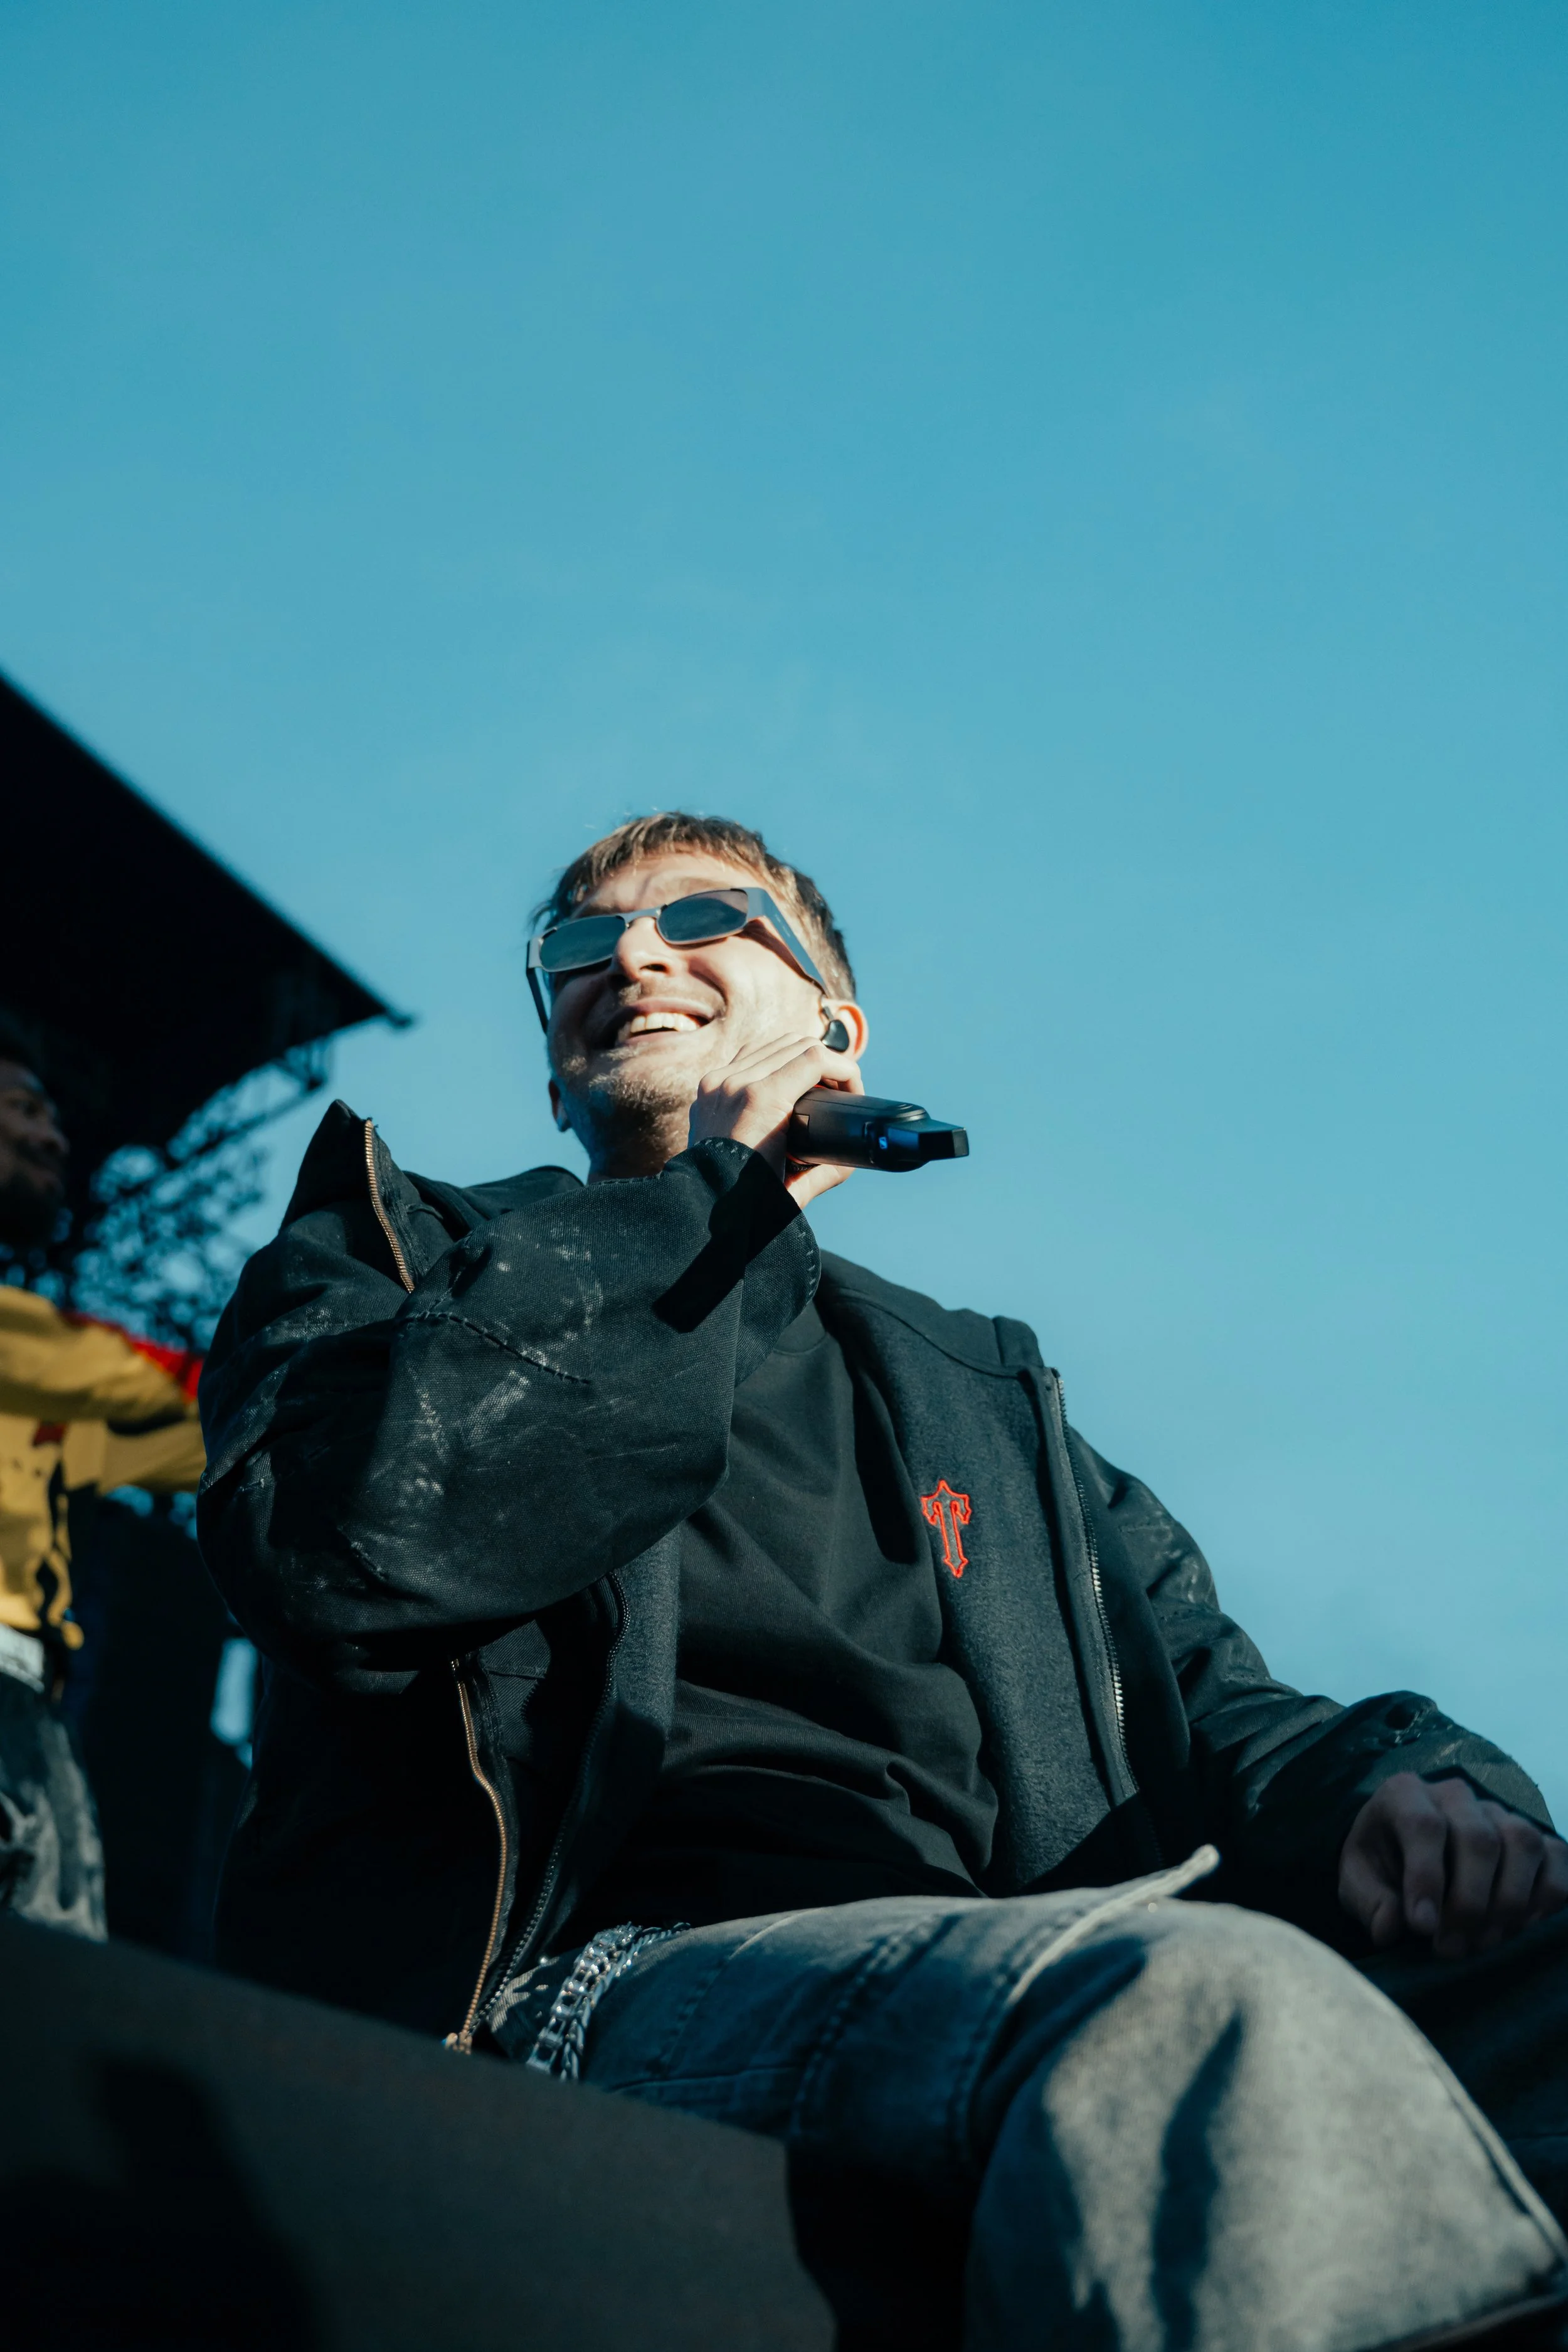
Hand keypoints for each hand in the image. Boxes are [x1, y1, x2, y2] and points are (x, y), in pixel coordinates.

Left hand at [688, 1028, 863, 1208]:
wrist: (701, 1208)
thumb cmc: (748, 1204)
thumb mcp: (798, 1188)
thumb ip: (832, 1170)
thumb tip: (851, 1156)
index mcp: (761, 1100)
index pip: (814, 1058)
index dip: (845, 1070)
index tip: (854, 1091)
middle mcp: (736, 1083)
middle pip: (796, 1045)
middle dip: (828, 1061)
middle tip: (841, 1089)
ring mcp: (718, 1081)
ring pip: (772, 1045)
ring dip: (800, 1056)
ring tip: (817, 1082)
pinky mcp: (708, 1085)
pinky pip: (748, 1056)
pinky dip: (773, 1060)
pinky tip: (786, 1078)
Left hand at [1338, 1771, 1567, 1957]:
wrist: (1405, 1859)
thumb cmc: (1380, 1869)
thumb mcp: (1357, 1883)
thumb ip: (1369, 1902)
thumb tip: (1391, 1927)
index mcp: (1404, 1794)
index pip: (1424, 1825)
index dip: (1426, 1878)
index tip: (1422, 1927)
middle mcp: (1455, 1795)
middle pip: (1479, 1839)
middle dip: (1469, 1903)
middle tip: (1450, 1949)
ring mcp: (1499, 1812)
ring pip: (1523, 1843)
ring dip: (1509, 1902)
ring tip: (1481, 1943)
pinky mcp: (1532, 1836)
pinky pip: (1557, 1857)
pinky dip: (1547, 1896)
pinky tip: (1519, 1927)